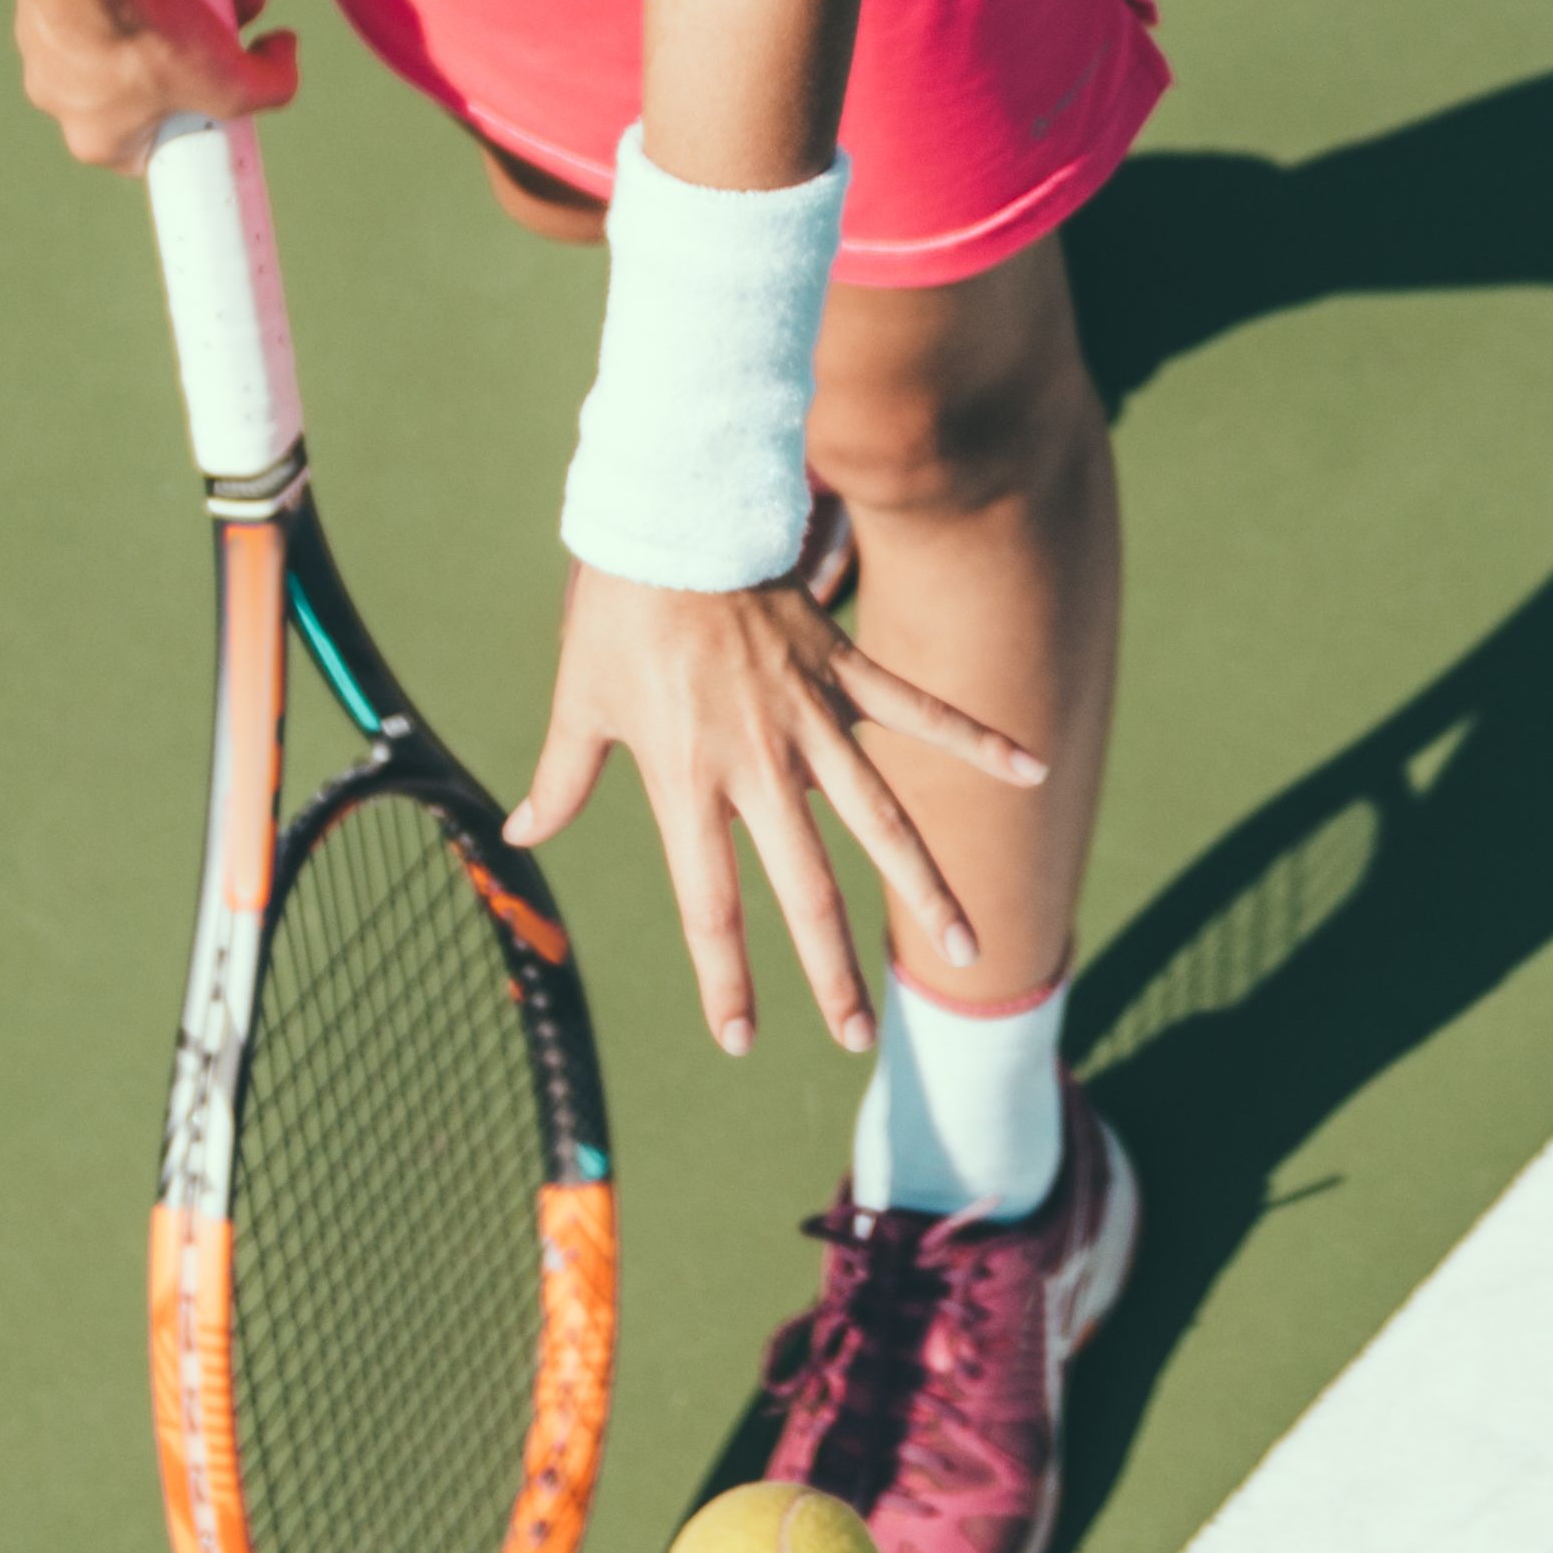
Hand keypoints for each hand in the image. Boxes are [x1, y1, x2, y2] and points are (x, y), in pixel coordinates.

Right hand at [16, 0, 296, 165]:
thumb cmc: (143, 32)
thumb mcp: (231, 81)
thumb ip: (271, 86)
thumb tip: (281, 50)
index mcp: (98, 136)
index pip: (167, 141)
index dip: (213, 107)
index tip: (239, 71)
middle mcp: (68, 90)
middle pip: (172, 61)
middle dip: (225, 18)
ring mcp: (55, 33)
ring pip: (152, 7)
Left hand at [516, 563, 1043, 1054]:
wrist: (672, 514)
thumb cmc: (618, 610)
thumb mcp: (579, 699)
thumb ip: (560, 777)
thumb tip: (520, 835)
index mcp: (687, 780)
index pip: (709, 904)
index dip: (726, 977)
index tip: (742, 1038)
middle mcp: (758, 763)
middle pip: (807, 886)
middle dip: (834, 971)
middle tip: (859, 1037)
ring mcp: (811, 717)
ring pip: (882, 820)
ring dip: (926, 889)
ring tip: (965, 949)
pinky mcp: (844, 671)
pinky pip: (922, 711)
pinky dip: (978, 739)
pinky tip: (1032, 769)